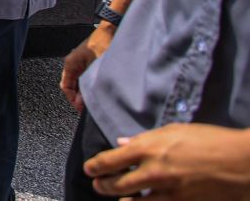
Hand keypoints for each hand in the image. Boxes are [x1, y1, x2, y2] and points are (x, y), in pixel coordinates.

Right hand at [60, 24, 114, 112]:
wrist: (112, 29)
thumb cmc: (104, 43)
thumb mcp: (96, 68)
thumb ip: (88, 86)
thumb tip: (84, 101)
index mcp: (70, 64)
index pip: (65, 87)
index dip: (73, 100)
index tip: (81, 109)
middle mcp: (73, 63)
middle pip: (72, 86)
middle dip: (80, 97)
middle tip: (90, 106)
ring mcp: (81, 62)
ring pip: (79, 82)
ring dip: (86, 91)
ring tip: (96, 98)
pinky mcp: (88, 61)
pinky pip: (86, 77)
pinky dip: (90, 85)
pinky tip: (99, 89)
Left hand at [85, 123, 249, 199]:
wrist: (239, 162)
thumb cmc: (209, 141)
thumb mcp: (173, 131)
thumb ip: (144, 139)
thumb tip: (123, 143)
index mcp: (148, 148)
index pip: (110, 160)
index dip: (95, 166)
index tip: (90, 169)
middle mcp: (153, 171)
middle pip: (116, 185)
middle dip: (103, 186)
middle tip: (98, 184)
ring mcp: (167, 192)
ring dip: (122, 199)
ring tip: (119, 197)